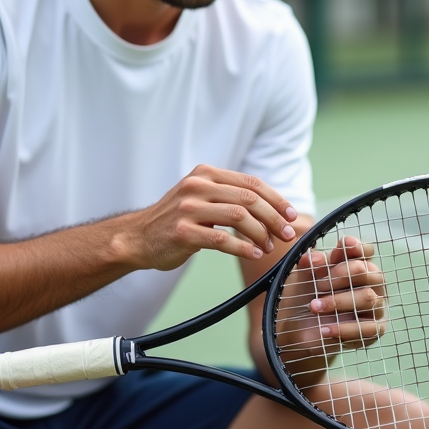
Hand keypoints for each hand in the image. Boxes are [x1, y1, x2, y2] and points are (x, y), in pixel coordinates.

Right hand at [120, 165, 299, 270]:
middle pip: (249, 198)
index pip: (251, 182)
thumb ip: (228, 196)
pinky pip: (221, 240)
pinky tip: (253, 254)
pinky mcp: (182, 232)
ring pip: (238, 217)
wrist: (137, 237)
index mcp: (206, 173)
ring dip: (260, 234)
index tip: (291, 215)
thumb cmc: (175, 220)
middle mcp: (197, 185)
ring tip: (268, 247)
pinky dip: (242, 248)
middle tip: (287, 234)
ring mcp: (188, 208)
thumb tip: (272, 209)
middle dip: (274, 218)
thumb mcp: (200, 197)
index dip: (276, 199)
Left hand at [275, 236, 387, 383]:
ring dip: (338, 301)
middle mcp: (372, 283)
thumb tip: (315, 257)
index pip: (365, 251)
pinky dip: (343, 329)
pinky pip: (366, 328)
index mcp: (356, 264)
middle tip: (318, 285)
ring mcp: (376, 306)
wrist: (298, 327)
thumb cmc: (306, 295)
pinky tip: (324, 330)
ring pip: (367, 297)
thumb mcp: (303, 277)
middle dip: (341, 275)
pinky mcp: (374, 329)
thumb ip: (309, 264)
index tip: (344, 245)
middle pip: (367, 271)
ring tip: (314, 306)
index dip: (357, 247)